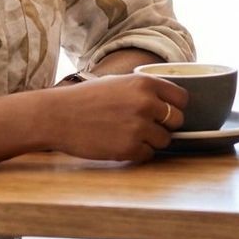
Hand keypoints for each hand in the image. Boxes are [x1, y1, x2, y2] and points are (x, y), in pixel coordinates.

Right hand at [41, 72, 187, 161]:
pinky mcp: (129, 148)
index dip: (174, 107)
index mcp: (145, 83)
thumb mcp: (118, 82)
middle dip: (164, 126)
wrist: (57, 116)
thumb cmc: (85, 99)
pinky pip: (148, 155)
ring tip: (129, 135)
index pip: (181, 98)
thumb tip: (168, 102)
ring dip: (151, 141)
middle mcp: (146, 104)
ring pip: (165, 140)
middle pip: (177, 121)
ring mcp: (139, 127)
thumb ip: (144, 90)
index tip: (165, 112)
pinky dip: (138, 153)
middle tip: (145, 127)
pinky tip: (120, 144)